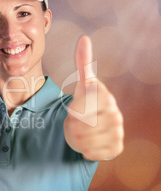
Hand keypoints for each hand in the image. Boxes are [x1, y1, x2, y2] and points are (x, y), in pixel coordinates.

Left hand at [64, 35, 123, 160]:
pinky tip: (90, 143)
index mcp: (106, 97)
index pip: (77, 108)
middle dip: (73, 125)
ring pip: (83, 140)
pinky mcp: (116, 148)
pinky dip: (85, 150)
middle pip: (78, 125)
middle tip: (79, 122)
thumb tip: (84, 37)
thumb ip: (83, 63)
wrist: (92, 129)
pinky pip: (91, 153)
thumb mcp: (82, 85)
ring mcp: (118, 132)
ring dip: (78, 138)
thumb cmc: (85, 105)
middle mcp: (116, 114)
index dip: (72, 110)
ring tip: (84, 132)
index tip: (77, 107)